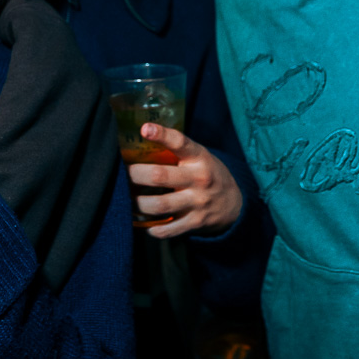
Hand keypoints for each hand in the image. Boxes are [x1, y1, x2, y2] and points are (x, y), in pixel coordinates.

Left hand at [127, 123, 243, 238]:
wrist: (234, 203)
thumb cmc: (206, 174)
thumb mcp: (199, 157)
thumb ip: (177, 151)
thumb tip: (139, 141)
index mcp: (199, 157)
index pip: (180, 143)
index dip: (162, 135)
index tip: (144, 129)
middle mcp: (199, 179)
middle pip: (159, 176)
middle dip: (135, 175)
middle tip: (124, 174)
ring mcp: (198, 202)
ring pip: (159, 205)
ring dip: (137, 204)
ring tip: (127, 199)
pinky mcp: (195, 222)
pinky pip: (167, 229)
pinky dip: (150, 228)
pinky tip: (141, 222)